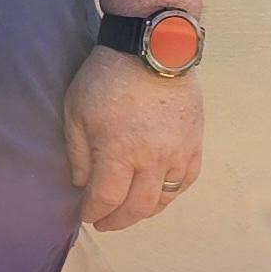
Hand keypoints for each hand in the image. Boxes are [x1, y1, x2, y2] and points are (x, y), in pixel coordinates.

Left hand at [63, 46, 203, 231]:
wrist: (152, 49)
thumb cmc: (106, 77)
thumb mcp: (76, 110)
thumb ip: (77, 152)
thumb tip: (82, 184)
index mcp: (118, 151)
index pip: (106, 198)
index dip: (94, 212)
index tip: (86, 215)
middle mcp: (151, 159)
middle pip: (137, 206)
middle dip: (118, 220)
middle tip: (106, 222)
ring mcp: (177, 152)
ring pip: (164, 198)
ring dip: (145, 210)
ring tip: (130, 211)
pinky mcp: (194, 143)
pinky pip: (186, 180)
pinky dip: (171, 192)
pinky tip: (158, 192)